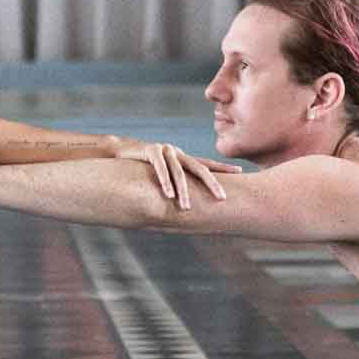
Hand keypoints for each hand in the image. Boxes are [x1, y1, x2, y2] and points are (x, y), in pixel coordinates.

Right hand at [112, 139, 238, 209]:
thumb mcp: (162, 173)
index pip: (206, 163)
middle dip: (211, 183)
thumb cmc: (142, 166)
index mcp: (182, 158)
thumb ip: (175, 182)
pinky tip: (168, 194)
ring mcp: (165, 150)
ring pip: (178, 172)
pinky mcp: (150, 151)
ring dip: (183, 191)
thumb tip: (187, 202)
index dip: (223, 167)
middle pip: (199, 168)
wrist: (118, 152)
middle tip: (222, 198)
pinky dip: (164, 182)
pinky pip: (160, 168)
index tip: (240, 171)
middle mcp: (177, 153)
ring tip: (186, 207)